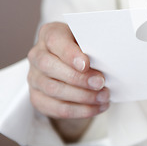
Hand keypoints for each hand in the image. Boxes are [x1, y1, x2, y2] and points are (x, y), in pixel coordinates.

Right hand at [27, 22, 108, 140]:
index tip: (86, 64)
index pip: (55, 41)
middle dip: (78, 78)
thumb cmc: (85, 48)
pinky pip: (56, 108)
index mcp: (50, 34)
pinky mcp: (38, 97)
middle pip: (50, 67)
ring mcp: (34, 77)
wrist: (73, 63)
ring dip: (82, 96)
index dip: (70, 54)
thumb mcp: (90, 40)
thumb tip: (112, 57)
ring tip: (104, 97)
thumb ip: (95, 45)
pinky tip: (97, 107)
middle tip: (101, 83)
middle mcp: (37, 55)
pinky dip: (79, 111)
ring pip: (53, 89)